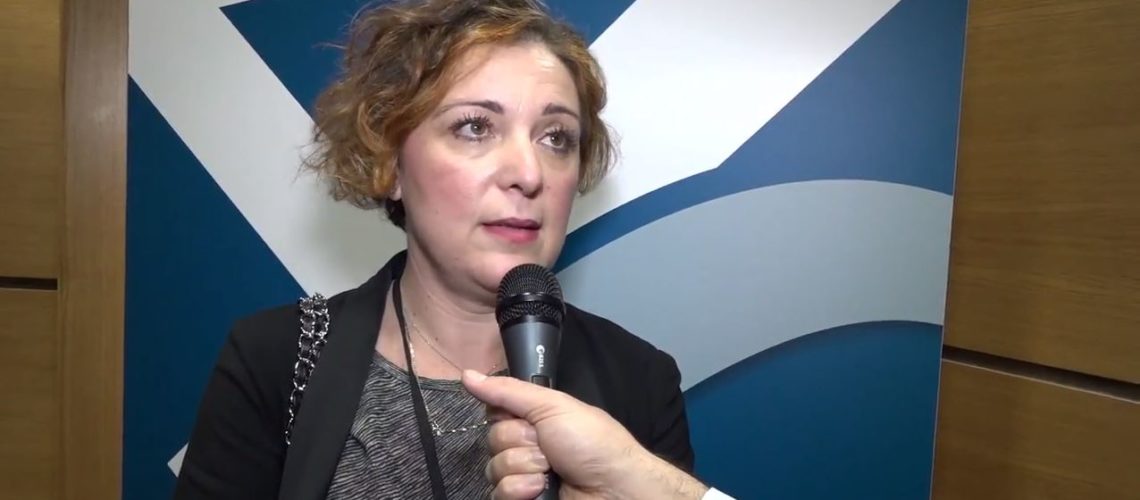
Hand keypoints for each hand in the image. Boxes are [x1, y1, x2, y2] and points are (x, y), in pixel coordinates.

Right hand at [462, 370, 709, 499]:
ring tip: (550, 470)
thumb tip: (468, 374)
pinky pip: (498, 494)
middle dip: (519, 443)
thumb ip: (509, 391)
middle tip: (547, 446)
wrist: (614, 488)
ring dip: (523, 468)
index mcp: (534, 421)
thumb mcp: (553, 406)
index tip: (523, 417)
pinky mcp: (522, 499)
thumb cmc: (592, 443)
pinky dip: (520, 490)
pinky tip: (541, 489)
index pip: (495, 413)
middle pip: (492, 441)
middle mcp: (526, 447)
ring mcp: (524, 477)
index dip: (504, 415)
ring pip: (493, 469)